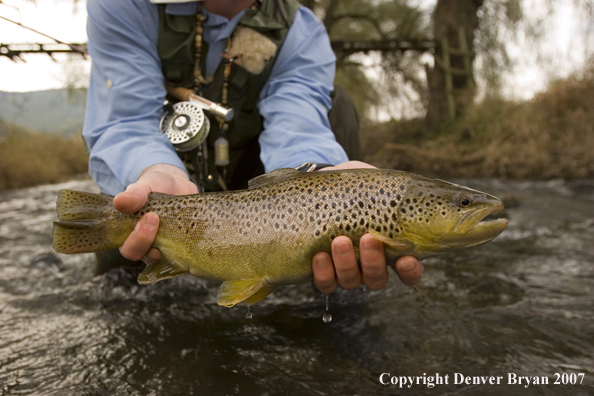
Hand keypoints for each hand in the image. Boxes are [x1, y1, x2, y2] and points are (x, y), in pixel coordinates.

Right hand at [114, 164, 197, 263]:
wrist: (176, 183)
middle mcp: (149, 246)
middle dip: (151, 240)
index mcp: (132, 237)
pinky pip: (191, 251)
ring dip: (174, 242)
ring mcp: (169, 247)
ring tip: (179, 220)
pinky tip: (199, 227)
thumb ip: (133, 195)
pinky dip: (194, 241)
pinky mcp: (187, 244)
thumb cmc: (154, 187)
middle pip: (148, 257)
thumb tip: (119, 202)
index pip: (129, 250)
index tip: (148, 216)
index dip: (136, 239)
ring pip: (171, 257)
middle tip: (156, 218)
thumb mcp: (143, 186)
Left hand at [312, 160, 423, 293]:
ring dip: (346, 263)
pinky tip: (320, 256)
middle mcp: (370, 265)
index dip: (410, 272)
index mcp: (390, 250)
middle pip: (377, 279)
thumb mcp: (378, 188)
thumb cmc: (357, 189)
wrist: (325, 187)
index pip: (409, 272)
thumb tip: (415, 191)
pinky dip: (323, 273)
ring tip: (339, 240)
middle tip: (368, 238)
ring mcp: (347, 270)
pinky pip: (326, 283)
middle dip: (373, 261)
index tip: (406, 260)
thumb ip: (396, 195)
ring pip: (351, 281)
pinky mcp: (323, 271)